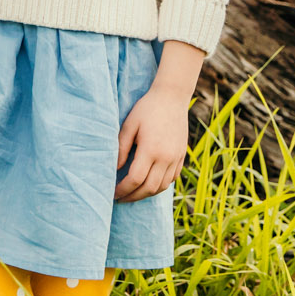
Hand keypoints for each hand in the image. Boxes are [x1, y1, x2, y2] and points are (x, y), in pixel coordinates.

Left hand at [115, 85, 187, 200]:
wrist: (172, 97)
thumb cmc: (146, 108)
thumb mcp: (129, 125)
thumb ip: (121, 148)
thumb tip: (115, 170)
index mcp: (151, 149)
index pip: (135, 179)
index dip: (122, 190)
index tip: (113, 193)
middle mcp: (166, 157)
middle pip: (149, 188)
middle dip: (133, 197)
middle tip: (120, 198)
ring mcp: (176, 158)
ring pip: (162, 186)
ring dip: (146, 193)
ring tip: (133, 193)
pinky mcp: (182, 156)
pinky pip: (172, 179)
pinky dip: (160, 185)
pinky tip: (149, 183)